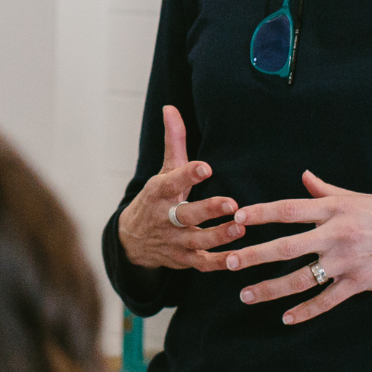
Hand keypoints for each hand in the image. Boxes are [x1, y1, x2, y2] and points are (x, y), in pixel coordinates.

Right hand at [117, 106, 245, 271]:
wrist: (132, 240)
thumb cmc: (157, 198)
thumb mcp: (163, 171)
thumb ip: (174, 142)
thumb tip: (170, 107)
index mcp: (159, 192)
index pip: (172, 181)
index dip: (188, 175)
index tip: (206, 167)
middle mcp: (164, 218)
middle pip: (185, 215)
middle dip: (207, 210)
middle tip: (231, 203)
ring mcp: (174, 241)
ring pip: (196, 241)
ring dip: (218, 236)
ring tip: (239, 228)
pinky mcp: (183, 260)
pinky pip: (202, 264)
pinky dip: (218, 263)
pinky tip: (238, 258)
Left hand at [225, 171, 371, 323]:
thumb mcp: (354, 197)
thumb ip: (325, 190)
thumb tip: (305, 176)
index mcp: (333, 209)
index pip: (290, 210)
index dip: (263, 213)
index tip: (238, 218)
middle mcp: (336, 235)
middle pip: (288, 247)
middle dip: (256, 256)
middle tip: (230, 262)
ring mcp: (346, 261)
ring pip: (301, 279)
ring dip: (271, 289)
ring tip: (246, 295)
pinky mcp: (357, 283)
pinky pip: (327, 301)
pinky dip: (306, 311)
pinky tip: (286, 318)